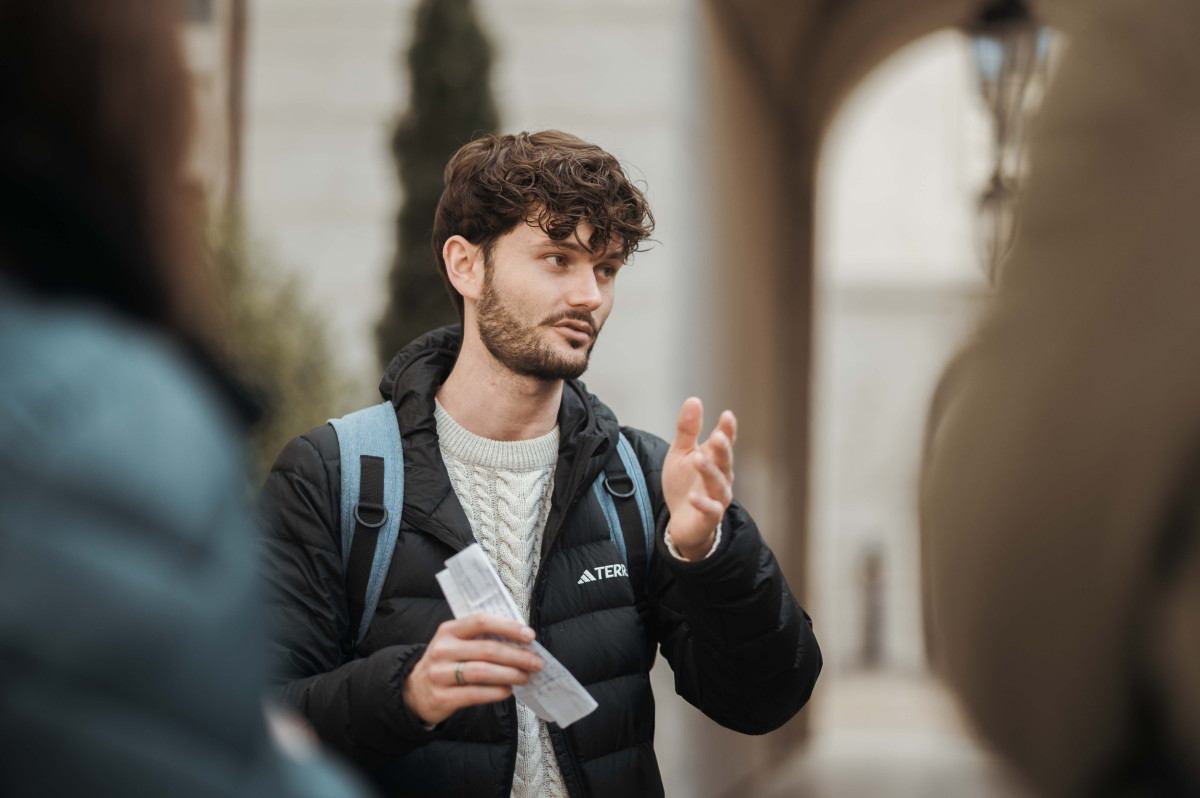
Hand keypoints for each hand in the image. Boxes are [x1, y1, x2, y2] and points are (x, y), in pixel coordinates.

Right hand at [403, 613, 542, 724]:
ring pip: (482, 672)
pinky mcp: (442, 697)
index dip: (508, 627)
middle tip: (535, 663)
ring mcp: (440, 674)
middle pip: (487, 650)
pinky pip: (475, 694)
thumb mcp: (456, 643)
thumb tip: (520, 641)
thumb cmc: (446, 663)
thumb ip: (481, 638)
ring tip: (525, 677)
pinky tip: (508, 691)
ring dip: (510, 675)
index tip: (529, 636)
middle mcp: (443, 649)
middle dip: (517, 656)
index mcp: (449, 630)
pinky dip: (496, 692)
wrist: (414, 690)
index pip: (481, 622)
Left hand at [661, 397, 736, 559]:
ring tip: (698, 459)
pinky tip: (693, 497)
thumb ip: (687, 429)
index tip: (727, 416)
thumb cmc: (684, 484)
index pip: (724, 442)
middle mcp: (721, 478)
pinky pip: (710, 511)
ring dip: (710, 472)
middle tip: (718, 436)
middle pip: (725, 462)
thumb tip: (694, 399)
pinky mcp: (708, 518)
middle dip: (723, 449)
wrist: (680, 521)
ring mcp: (717, 498)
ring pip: (718, 485)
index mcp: (715, 459)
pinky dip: (703, 504)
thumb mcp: (680, 453)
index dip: (728, 430)